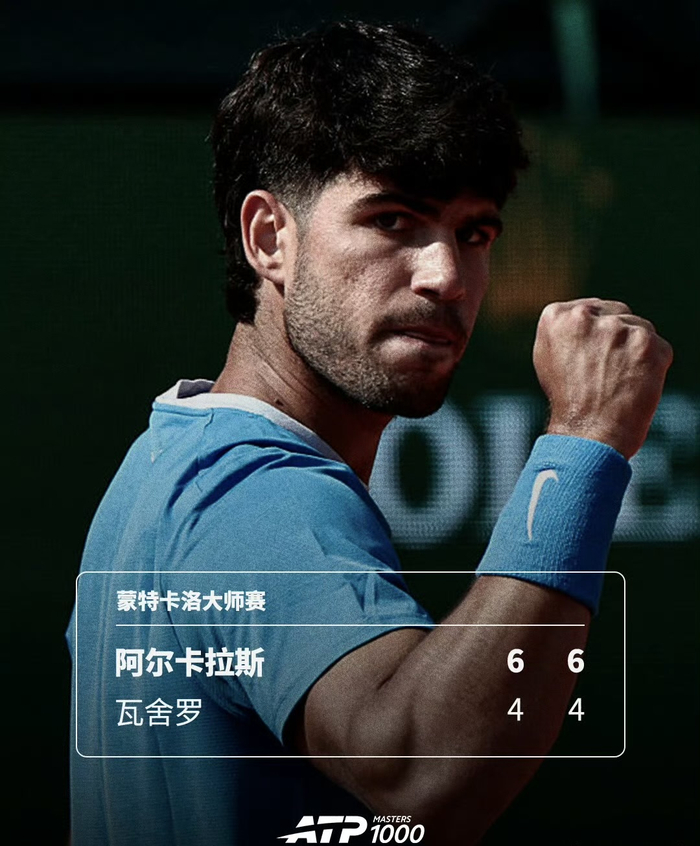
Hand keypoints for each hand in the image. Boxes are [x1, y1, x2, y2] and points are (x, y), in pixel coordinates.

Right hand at [533, 298, 672, 458]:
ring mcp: (618, 328)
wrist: (587, 434)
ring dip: (635, 352)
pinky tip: (634, 386)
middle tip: (605, 372)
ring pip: (640, 329)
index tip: (590, 358)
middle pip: (617, 314)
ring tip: (617, 382)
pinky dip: (653, 367)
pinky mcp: (647, 343)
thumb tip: (590, 315)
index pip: (590, 310)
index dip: (595, 336)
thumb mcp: (548, 358)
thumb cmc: (567, 401)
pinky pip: (659, 348)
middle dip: (617, 338)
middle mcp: (585, 316)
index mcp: (556, 316)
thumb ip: (566, 330)